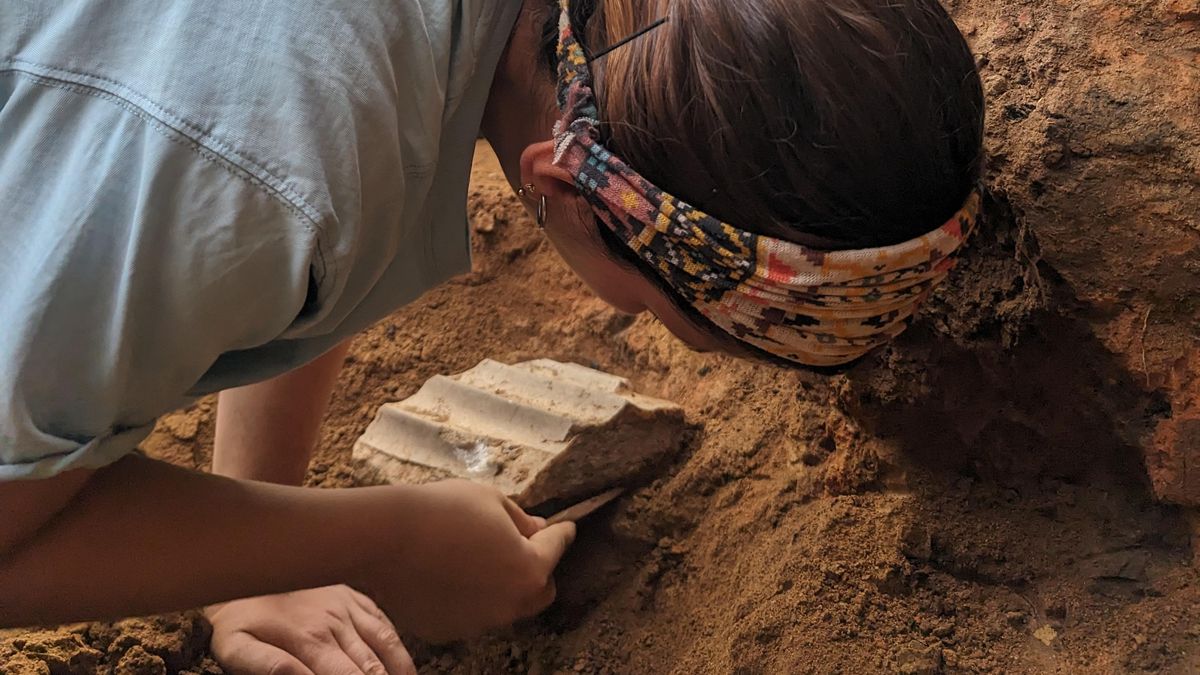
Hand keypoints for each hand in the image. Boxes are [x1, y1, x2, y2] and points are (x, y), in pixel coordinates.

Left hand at [207, 585, 415, 674]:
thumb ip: (268, 667)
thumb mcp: (236, 647)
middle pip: (372, 668)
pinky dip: (397, 647)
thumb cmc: (238, 617)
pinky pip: (384, 623)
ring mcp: (349, 608)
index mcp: (311, 641)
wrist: (246, 565)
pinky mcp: (354, 597)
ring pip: (385, 645)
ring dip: (397, 670)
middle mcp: (336, 624)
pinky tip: (403, 665)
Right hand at [357, 480, 575, 642]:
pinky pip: (471, 614)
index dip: (562, 533)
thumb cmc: (442, 510)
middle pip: (541, 591)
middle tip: (524, 546)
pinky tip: (450, 574)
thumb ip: (522, 521)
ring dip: (502, 585)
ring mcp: (479, 623)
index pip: (556, 548)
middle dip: (538, 569)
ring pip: (505, 605)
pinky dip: (470, 598)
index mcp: (529, 570)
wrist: (385, 537)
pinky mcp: (450, 631)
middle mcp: (510, 604)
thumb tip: (536, 530)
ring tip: (478, 557)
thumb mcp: (492, 500)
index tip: (566, 527)